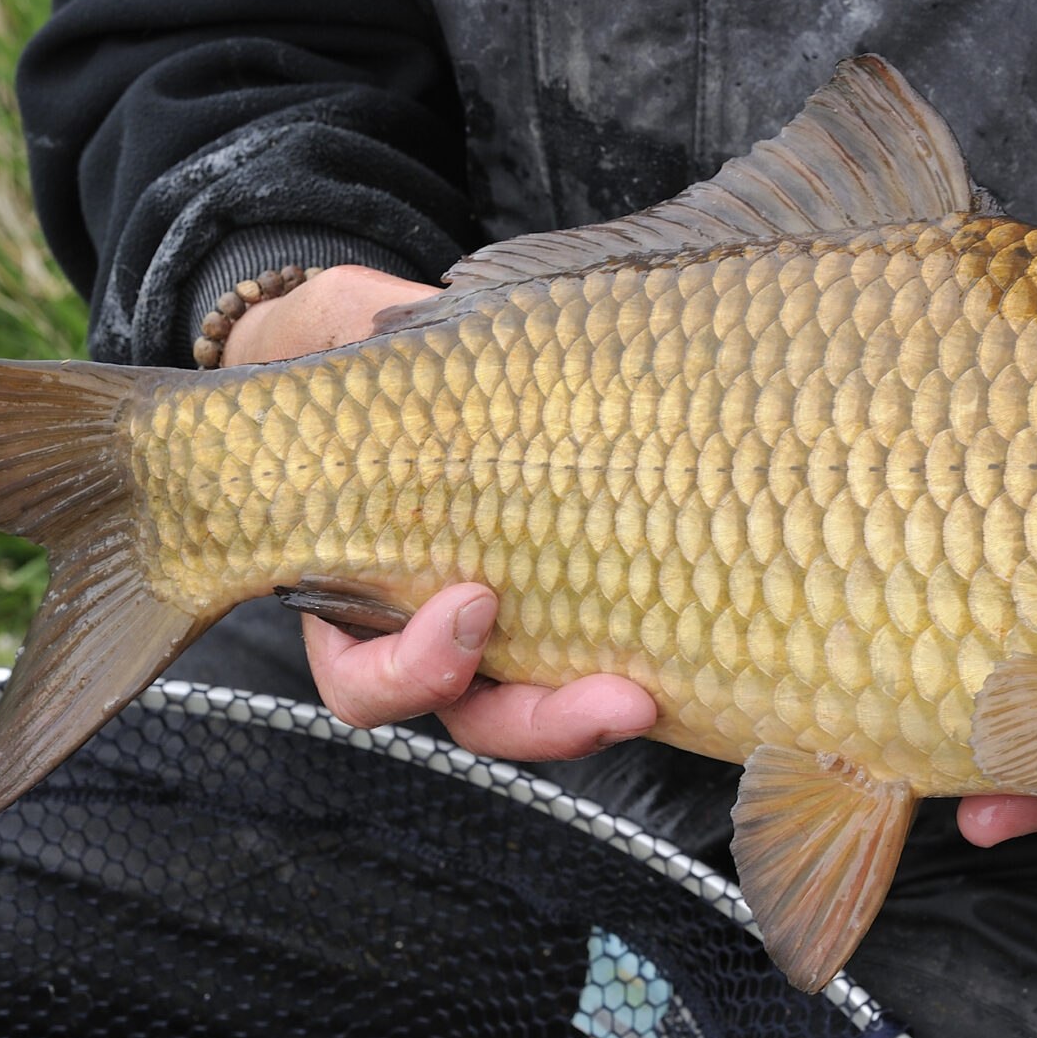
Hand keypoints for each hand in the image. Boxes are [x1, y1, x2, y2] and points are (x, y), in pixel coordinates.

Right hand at [226, 265, 659, 759]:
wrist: (417, 345)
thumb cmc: (364, 345)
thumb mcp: (346, 333)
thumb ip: (353, 339)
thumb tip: (399, 316)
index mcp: (357, 583)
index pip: (365, 676)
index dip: (409, 669)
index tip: (472, 599)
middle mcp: (430, 622)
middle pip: (474, 715)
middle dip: (539, 721)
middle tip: (612, 699)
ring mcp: (508, 620)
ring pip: (543, 704)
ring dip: (596, 715)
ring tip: (651, 696)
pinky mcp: (580, 597)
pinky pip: (603, 655)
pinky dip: (642, 659)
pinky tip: (691, 651)